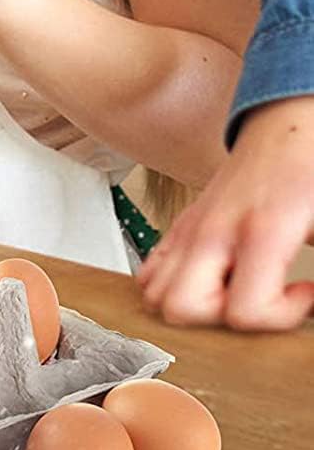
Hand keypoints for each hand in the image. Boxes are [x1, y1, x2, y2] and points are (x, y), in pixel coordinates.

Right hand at [139, 95, 313, 330]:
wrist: (286, 127)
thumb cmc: (309, 170)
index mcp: (259, 231)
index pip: (244, 311)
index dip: (282, 318)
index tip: (305, 295)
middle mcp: (214, 230)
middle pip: (179, 308)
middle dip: (220, 322)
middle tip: (258, 302)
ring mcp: (192, 226)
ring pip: (154, 292)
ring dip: (192, 305)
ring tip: (233, 293)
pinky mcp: (183, 222)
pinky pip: (151, 268)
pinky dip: (170, 284)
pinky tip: (212, 280)